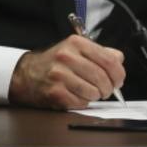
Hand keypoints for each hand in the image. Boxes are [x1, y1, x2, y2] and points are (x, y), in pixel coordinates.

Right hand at [8, 34, 125, 109]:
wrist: (26, 74)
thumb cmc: (56, 62)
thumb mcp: (77, 49)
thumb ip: (100, 52)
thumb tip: (119, 60)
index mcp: (77, 43)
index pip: (109, 60)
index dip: (118, 74)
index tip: (119, 80)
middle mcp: (67, 57)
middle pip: (102, 77)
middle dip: (108, 88)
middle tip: (107, 90)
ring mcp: (59, 75)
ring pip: (92, 91)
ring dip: (95, 96)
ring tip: (91, 92)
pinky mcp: (54, 92)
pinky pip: (79, 102)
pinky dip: (83, 102)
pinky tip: (78, 96)